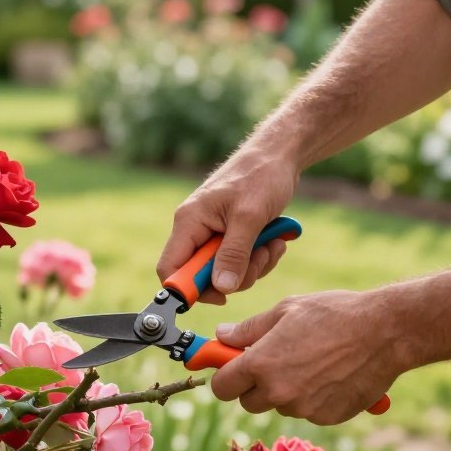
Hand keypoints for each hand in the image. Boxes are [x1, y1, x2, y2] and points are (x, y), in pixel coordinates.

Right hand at [156, 146, 297, 304]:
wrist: (280, 155)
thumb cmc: (261, 175)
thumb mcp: (250, 217)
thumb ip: (234, 254)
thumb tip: (221, 288)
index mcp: (189, 222)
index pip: (170, 268)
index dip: (187, 289)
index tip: (219, 295)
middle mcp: (197, 230)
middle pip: (203, 276)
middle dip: (236, 275)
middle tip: (259, 258)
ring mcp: (214, 234)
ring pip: (226, 272)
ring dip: (254, 265)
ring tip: (271, 243)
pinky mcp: (231, 236)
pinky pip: (241, 262)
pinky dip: (260, 257)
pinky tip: (274, 239)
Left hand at [209, 291, 407, 423]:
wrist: (385, 333)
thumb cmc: (334, 314)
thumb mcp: (286, 310)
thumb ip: (249, 329)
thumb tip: (221, 336)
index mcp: (260, 364)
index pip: (222, 387)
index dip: (225, 377)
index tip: (232, 368)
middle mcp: (278, 392)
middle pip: (248, 402)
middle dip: (254, 386)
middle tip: (274, 361)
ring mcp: (303, 409)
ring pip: (280, 406)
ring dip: (285, 391)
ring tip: (312, 361)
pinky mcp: (326, 418)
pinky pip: (307, 412)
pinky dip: (312, 398)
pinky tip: (330, 374)